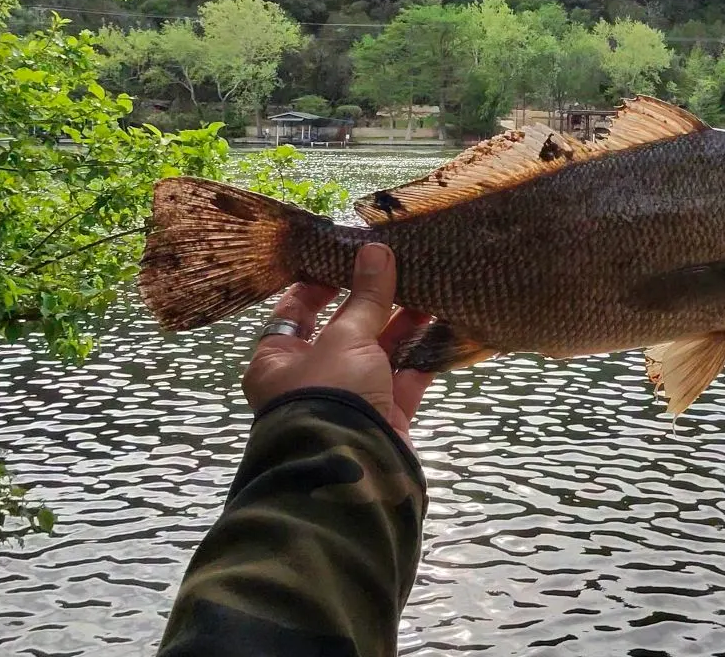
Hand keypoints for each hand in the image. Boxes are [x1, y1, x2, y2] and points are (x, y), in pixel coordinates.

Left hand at [243, 243, 431, 444]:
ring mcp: (349, 402)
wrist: (353, 475)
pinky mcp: (383, 420)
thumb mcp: (347, 338)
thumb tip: (375, 249)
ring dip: (403, 323)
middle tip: (401, 265)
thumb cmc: (331, 395)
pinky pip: (403, 379)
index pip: (296, 311)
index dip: (322, 282)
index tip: (351, 255)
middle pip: (343, 330)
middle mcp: (310, 380)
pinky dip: (422, 355)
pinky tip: (444, 326)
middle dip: (373, 300)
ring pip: (377, 353)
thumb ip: (366, 296)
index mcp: (279, 361)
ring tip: (431, 287)